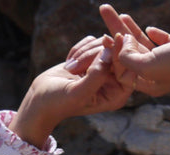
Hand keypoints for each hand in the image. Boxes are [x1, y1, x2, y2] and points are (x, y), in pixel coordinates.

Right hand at [9, 50, 133, 148]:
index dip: (121, 53)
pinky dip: (78, 49)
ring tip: (70, 69)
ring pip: (103, 44)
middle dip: (94, 54)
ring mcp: (103, 68)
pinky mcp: (92, 57)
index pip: (128, 70)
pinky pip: (91, 41)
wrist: (41, 97)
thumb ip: (96, 76)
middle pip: (116, 53)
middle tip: (74, 67)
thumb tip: (109, 53)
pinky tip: (69, 64)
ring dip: (83, 53)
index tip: (112, 39)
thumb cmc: (59, 101)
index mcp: (117, 96)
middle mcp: (114, 82)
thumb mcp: (78, 92)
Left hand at [99, 5, 169, 94]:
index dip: (113, 53)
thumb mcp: (148, 64)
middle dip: (116, 33)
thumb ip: (128, 58)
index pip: (123, 70)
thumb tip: (120, 46)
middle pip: (131, 54)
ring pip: (145, 45)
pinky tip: (148, 28)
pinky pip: (164, 44)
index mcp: (150, 85)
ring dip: (131, 30)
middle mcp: (159, 76)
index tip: (107, 37)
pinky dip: (155, 36)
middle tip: (104, 10)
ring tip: (119, 13)